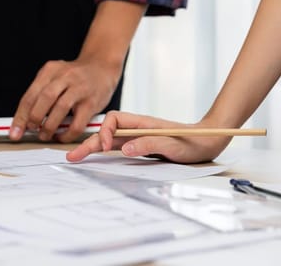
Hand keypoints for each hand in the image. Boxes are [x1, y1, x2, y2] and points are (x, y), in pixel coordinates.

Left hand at [9, 59, 120, 142]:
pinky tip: (62, 136)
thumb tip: (24, 119)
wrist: (102, 66)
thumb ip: (40, 94)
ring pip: (60, 108)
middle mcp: (64, 76)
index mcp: (50, 70)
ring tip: (45, 135)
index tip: (15, 131)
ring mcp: (80, 88)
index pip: (30, 95)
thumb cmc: (75, 76)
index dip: (20, 116)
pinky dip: (67, 133)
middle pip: (44, 98)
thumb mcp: (55, 76)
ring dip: (49, 126)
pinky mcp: (92, 101)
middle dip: (33, 119)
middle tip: (31, 130)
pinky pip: (78, 122)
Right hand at [66, 111, 231, 163]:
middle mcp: (138, 129)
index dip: (105, 133)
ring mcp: (138, 138)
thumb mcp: (174, 145)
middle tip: (72, 157)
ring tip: (76, 158)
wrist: (209, 141)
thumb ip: (149, 144)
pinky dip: (105, 153)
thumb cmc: (194, 142)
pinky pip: (119, 149)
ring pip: (110, 142)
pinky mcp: (142, 147)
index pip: (114, 121)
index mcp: (142, 123)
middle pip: (107, 133)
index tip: (107, 148)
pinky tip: (97, 159)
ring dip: (93, 149)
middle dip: (89, 144)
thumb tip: (124, 148)